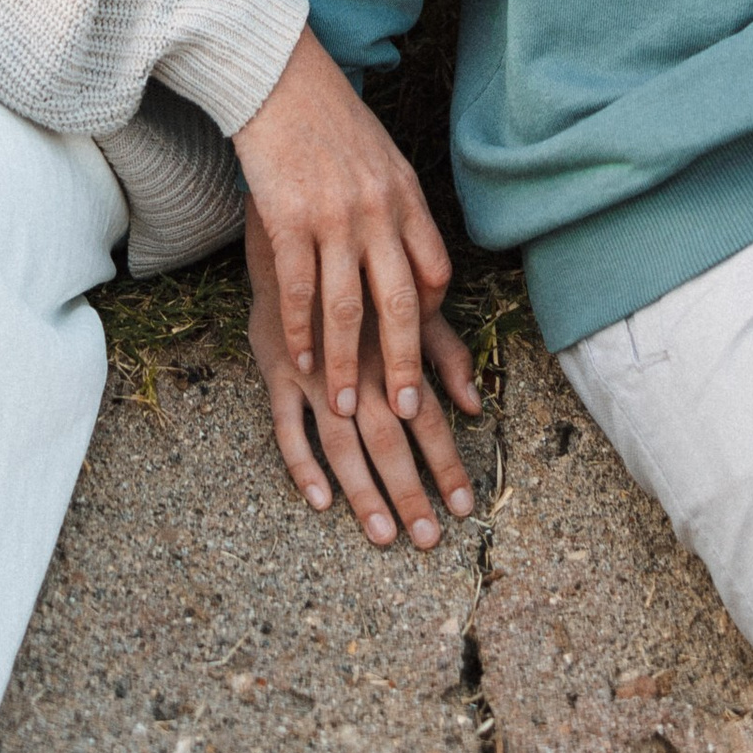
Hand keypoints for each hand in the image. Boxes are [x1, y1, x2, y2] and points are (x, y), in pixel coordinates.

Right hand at [233, 22, 451, 421]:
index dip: (431, 318)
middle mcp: (378, 211)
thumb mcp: (382, 160)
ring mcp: (334, 216)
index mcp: (407, 197)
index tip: (425, 356)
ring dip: (347, 363)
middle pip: (399, 303)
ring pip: (347, 308)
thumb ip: (398, 209)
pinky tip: (299, 359)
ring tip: (346, 404)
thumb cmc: (330, 122)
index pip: (435, 272)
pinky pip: (299, 289)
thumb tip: (413, 259)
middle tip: (404, 412)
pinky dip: (300, 331)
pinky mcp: (288, 219)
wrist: (279, 79)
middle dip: (403, 364)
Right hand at [246, 206, 480, 546]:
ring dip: (362, 489)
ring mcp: (313, 366)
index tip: (465, 506)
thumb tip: (478, 404)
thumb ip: (444, 352)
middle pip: (389, 437)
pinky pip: (285, 423)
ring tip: (384, 533)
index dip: (447, 461)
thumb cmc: (361, 262)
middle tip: (429, 538)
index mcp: (393, 344)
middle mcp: (358, 360)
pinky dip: (301, 463)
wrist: (299, 213)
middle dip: (412, 490)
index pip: (428, 415)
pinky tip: (320, 500)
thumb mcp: (409, 299)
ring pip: (340, 440)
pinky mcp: (274, 364)